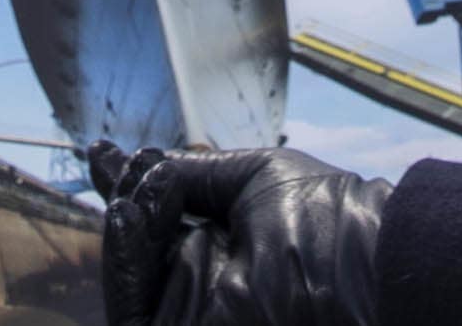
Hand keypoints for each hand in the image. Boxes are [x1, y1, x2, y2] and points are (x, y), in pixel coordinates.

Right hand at [103, 146, 387, 325]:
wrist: (359, 260)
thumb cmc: (323, 215)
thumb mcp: (248, 180)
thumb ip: (189, 175)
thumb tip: (135, 160)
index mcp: (225, 250)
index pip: (160, 224)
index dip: (129, 190)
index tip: (103, 153)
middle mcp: (204, 286)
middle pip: (139, 251)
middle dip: (127, 201)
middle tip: (131, 165)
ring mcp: (192, 314)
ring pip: (130, 280)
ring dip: (123, 228)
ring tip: (135, 187)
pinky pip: (132, 312)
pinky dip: (121, 262)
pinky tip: (128, 213)